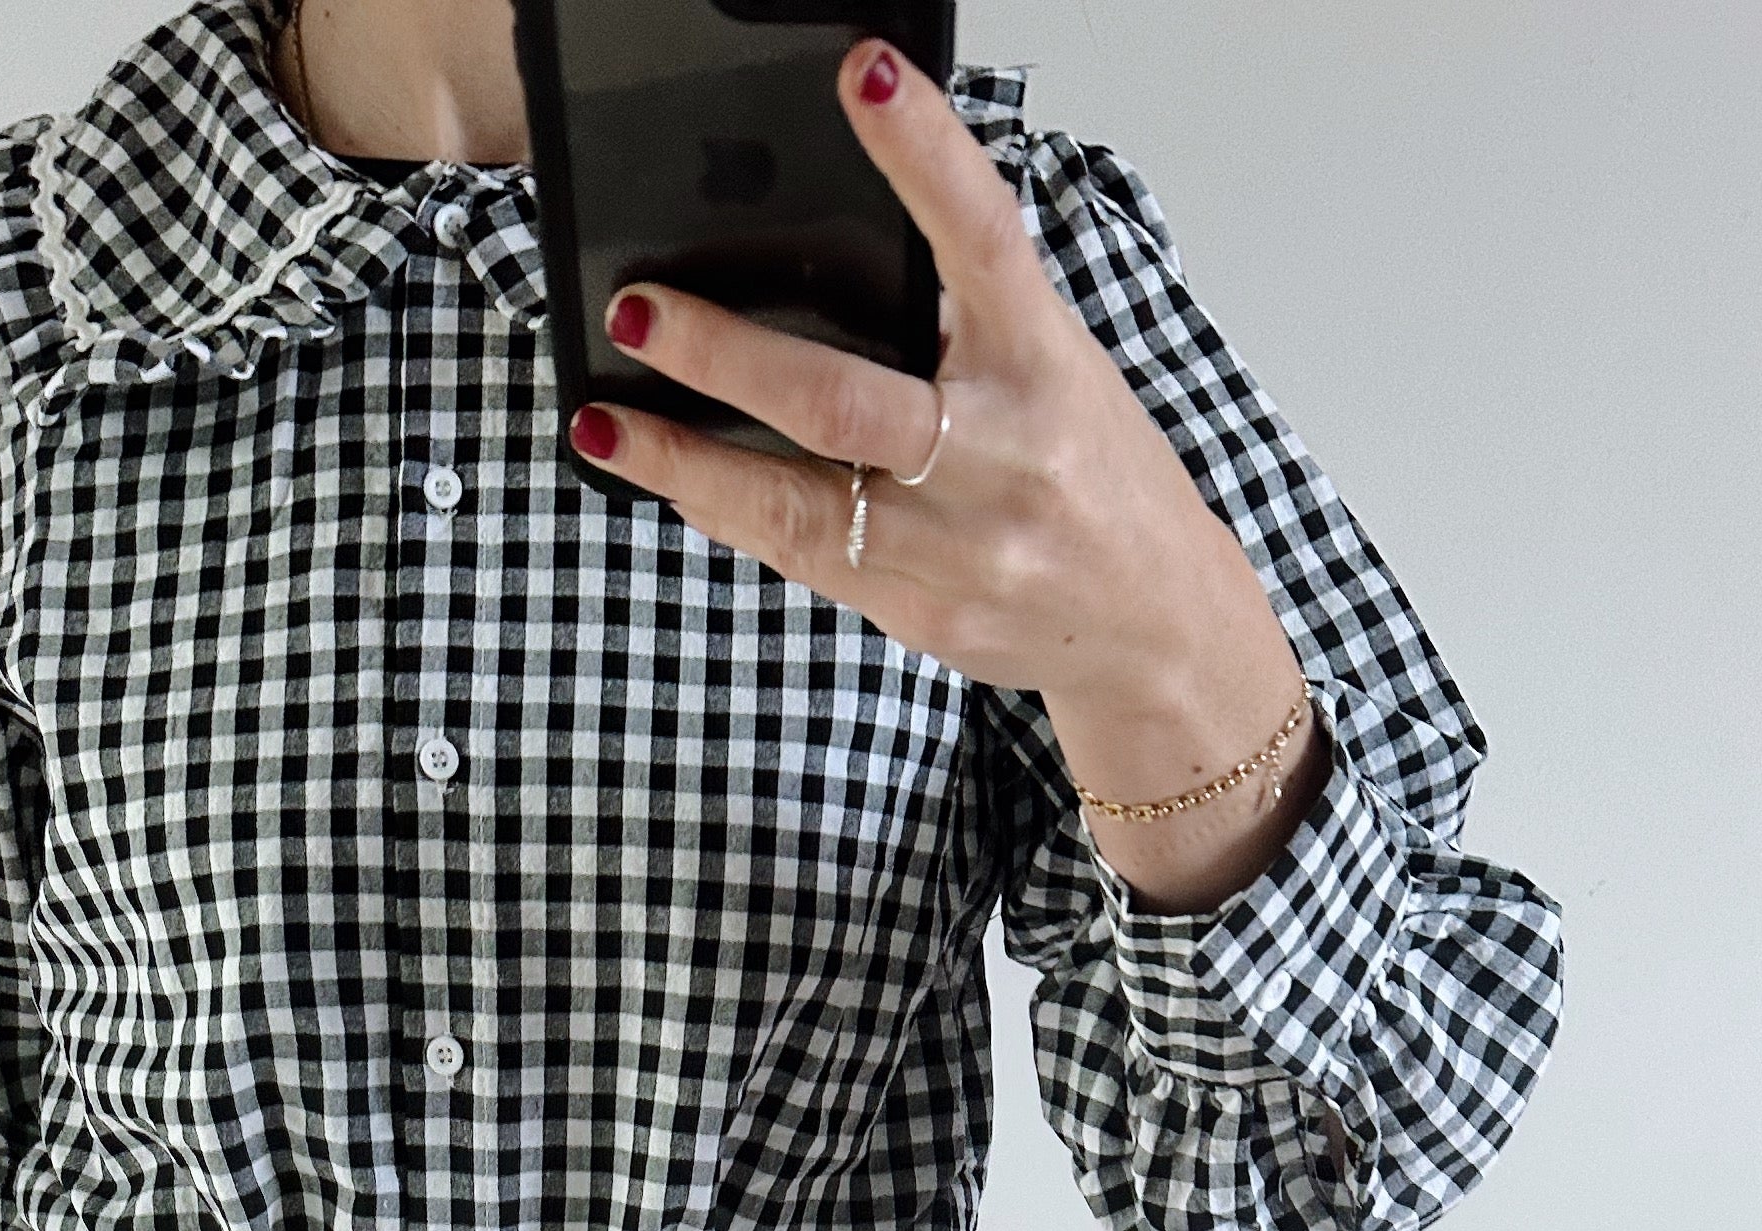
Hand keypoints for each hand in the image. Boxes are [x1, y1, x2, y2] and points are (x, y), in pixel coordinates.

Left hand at [568, 42, 1328, 911]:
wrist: (1155, 623)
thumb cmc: (1090, 471)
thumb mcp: (1054, 367)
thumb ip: (960, 322)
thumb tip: (824, 266)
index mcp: (1043, 362)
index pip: (983, 238)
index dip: (924, 153)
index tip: (865, 76)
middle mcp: (1003, 455)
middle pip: (846, 404)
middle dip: (728, 358)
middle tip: (640, 310)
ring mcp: (962, 548)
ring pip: (800, 505)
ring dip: (687, 461)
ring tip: (607, 423)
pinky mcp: (925, 614)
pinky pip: (807, 560)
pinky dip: (730, 512)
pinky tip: (673, 475)